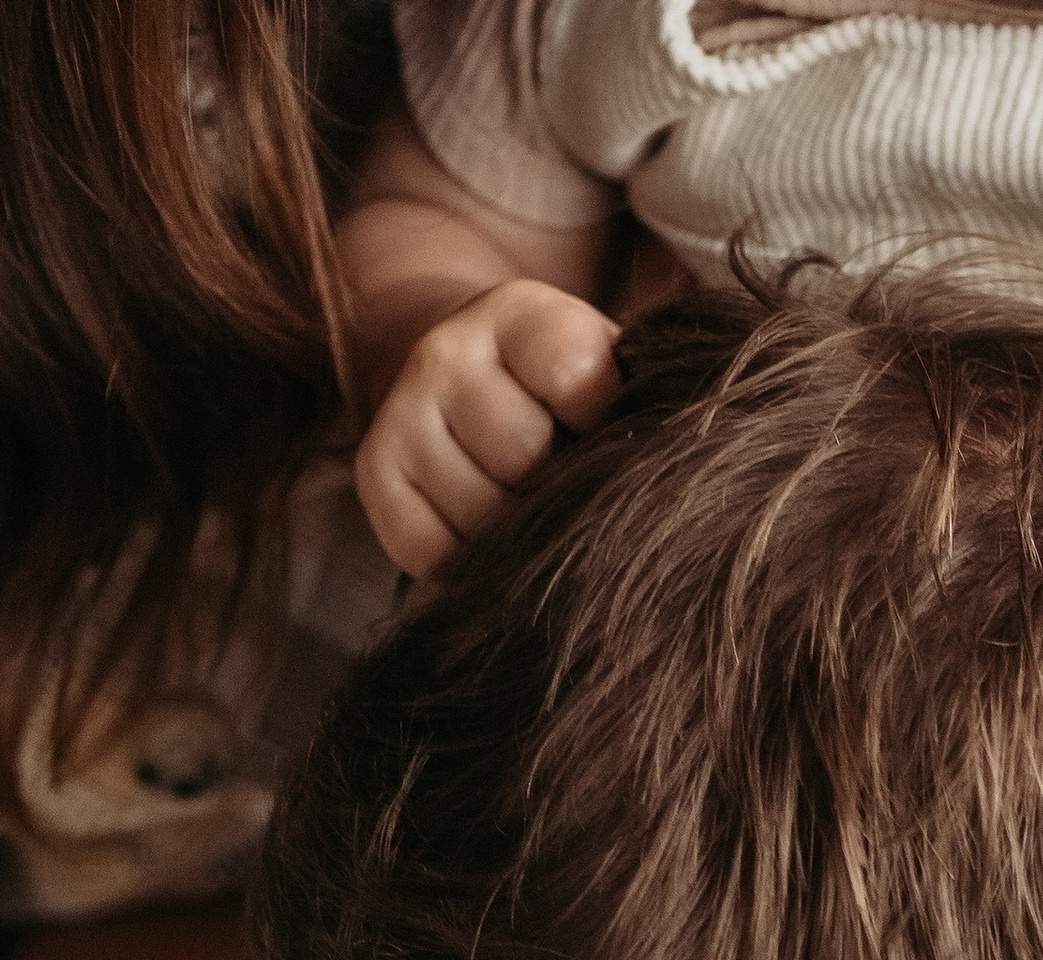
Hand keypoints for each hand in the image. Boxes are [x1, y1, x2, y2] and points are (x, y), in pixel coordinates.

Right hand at [354, 280, 619, 576]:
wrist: (454, 368)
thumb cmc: (555, 385)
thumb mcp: (601, 361)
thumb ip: (636, 393)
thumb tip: (667, 464)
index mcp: (518, 313)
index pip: (575, 377)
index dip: (602, 425)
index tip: (603, 434)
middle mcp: (446, 352)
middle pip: (524, 457)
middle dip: (556, 484)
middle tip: (561, 479)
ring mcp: (401, 412)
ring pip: (481, 515)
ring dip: (514, 530)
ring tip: (523, 503)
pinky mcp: (374, 473)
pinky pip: (434, 554)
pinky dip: (469, 563)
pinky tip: (485, 530)